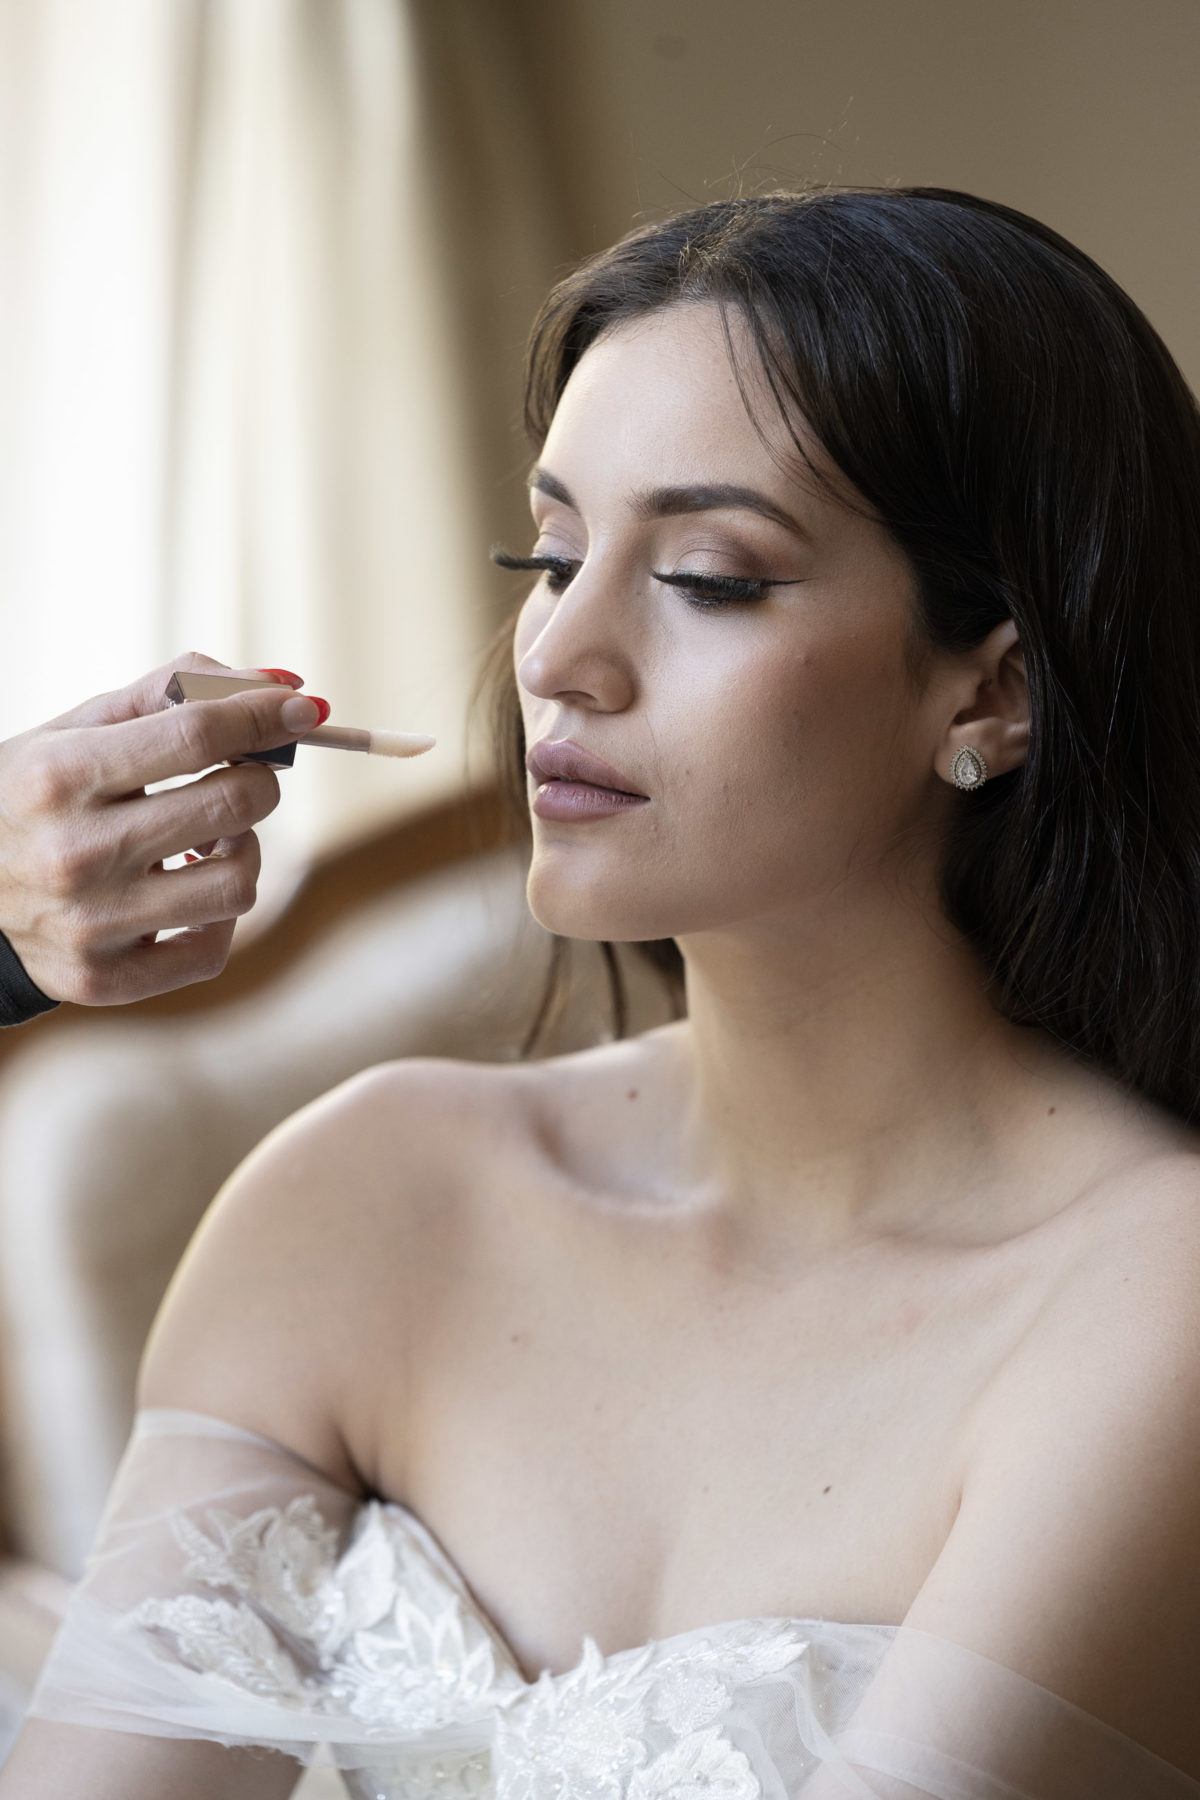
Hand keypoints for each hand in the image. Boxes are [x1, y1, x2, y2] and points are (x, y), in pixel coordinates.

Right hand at [0, 652, 323, 1005]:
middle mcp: (74, 853)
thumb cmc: (34, 794)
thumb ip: (173, 694)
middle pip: (231, 805)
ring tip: (207, 836)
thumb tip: (285, 685)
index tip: (300, 710)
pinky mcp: (104, 980)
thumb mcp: (76, 730)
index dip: (263, 716)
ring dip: (241, 848)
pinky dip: (216, 917)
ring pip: (238, 883)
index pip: (196, 735)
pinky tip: (184, 890)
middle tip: (241, 774)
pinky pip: (212, 950)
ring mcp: (90, 924)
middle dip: (257, 779)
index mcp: (60, 777)